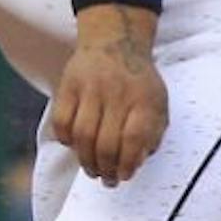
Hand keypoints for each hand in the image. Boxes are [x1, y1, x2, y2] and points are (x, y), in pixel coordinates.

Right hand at [52, 4, 167, 184]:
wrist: (116, 41)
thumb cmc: (139, 81)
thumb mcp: (158, 102)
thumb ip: (153, 132)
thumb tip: (137, 162)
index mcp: (144, 98)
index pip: (134, 137)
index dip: (128, 162)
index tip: (126, 175)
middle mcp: (117, 93)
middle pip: (105, 141)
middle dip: (106, 168)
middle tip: (107, 179)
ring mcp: (91, 88)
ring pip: (82, 135)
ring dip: (86, 160)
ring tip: (92, 170)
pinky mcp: (69, 85)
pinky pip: (62, 121)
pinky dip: (66, 139)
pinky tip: (75, 146)